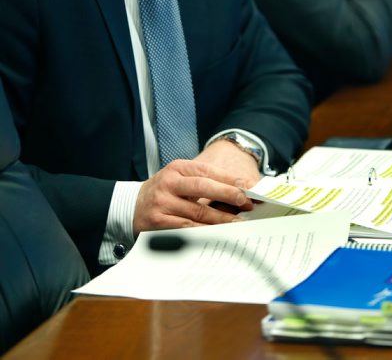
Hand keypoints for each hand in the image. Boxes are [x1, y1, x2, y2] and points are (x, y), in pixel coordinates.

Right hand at [133, 156, 253, 237]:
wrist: (132, 207)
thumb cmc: (164, 192)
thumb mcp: (179, 178)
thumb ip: (204, 180)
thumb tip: (238, 188)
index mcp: (177, 168)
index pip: (207, 170)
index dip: (228, 178)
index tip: (247, 186)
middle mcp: (169, 183)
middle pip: (203, 187)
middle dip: (227, 194)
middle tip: (246, 201)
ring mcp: (162, 203)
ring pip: (197, 211)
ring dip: (221, 218)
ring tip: (238, 222)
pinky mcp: (159, 222)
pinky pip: (187, 228)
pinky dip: (205, 232)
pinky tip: (218, 234)